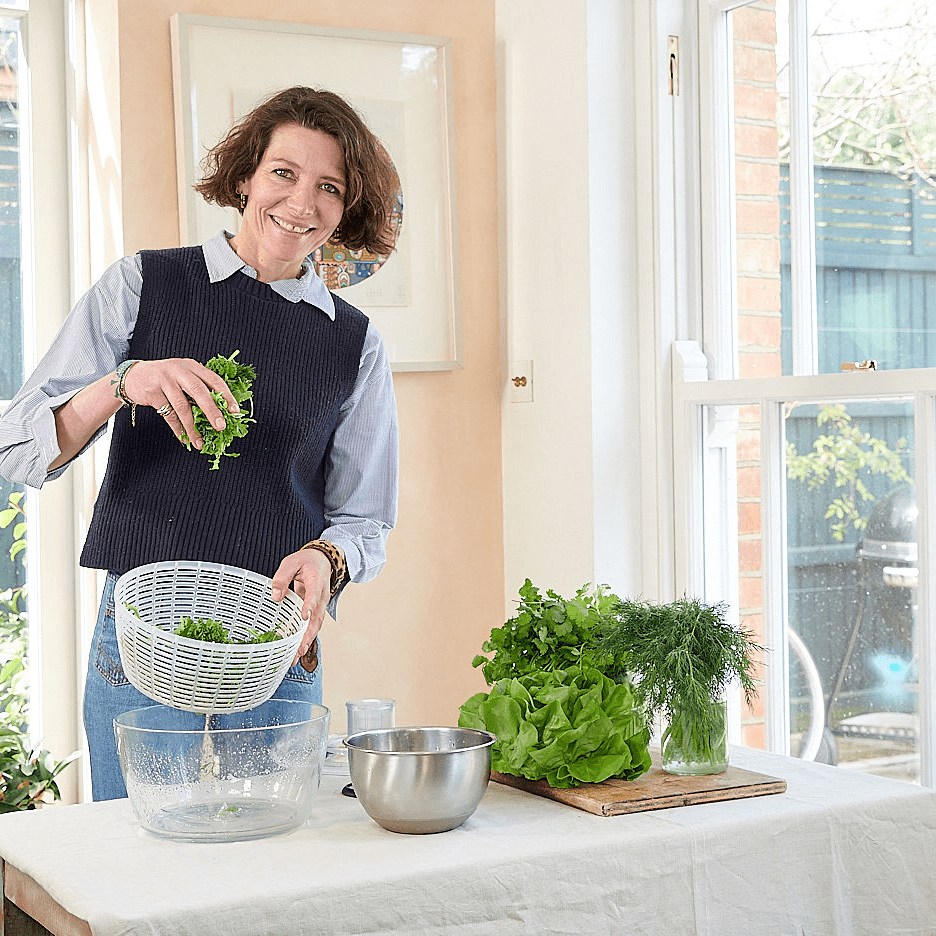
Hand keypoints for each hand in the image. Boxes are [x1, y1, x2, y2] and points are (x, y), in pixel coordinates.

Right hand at [122, 358, 238, 448]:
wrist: (132, 376)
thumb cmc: (165, 379)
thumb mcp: (183, 376)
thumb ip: (199, 389)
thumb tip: (220, 413)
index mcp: (192, 366)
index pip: (214, 380)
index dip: (226, 395)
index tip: (235, 411)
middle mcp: (179, 370)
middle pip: (199, 392)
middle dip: (212, 411)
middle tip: (221, 426)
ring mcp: (164, 381)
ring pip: (182, 407)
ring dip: (192, 427)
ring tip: (200, 441)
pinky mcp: (152, 393)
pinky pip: (168, 415)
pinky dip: (177, 429)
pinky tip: (184, 438)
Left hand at [271, 547, 332, 662]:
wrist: (322, 561)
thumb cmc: (306, 562)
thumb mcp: (291, 562)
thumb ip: (282, 577)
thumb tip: (275, 597)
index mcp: (317, 581)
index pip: (314, 594)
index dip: (309, 605)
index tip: (304, 616)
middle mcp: (321, 597)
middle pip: (317, 618)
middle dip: (308, 635)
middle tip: (299, 650)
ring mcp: (319, 605)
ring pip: (315, 626)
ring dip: (306, 641)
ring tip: (296, 657)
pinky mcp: (315, 611)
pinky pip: (311, 626)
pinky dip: (304, 638)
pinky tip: (294, 650)